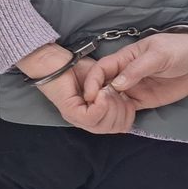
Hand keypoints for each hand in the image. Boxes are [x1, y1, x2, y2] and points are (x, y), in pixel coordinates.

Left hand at [17, 44, 135, 133]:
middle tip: (117, 91)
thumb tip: (131, 101)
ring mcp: (77, 118)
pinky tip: (101, 92)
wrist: (56, 60)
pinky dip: (101, 105)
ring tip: (108, 89)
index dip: (128, 114)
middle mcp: (86, 122)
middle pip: (113, 128)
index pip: (119, 127)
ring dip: (112, 105)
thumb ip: (116, 92)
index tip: (128, 97)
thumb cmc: (78, 69)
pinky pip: (92, 117)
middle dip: (122, 109)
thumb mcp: (105, 81)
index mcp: (95, 117)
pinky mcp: (70, 112)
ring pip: (103, 125)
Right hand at [83, 34, 187, 110]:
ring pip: (113, 100)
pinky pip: (127, 109)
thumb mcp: (158, 55)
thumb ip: (137, 69)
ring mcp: (134, 88)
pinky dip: (120, 116)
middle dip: (97, 99)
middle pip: (103, 87)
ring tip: (108, 119)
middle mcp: (124, 74)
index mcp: (124, 58)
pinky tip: (118, 122)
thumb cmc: (177, 49)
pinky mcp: (143, 100)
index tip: (90, 96)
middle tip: (97, 112)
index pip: (101, 69)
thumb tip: (117, 84)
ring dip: (108, 110)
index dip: (92, 82)